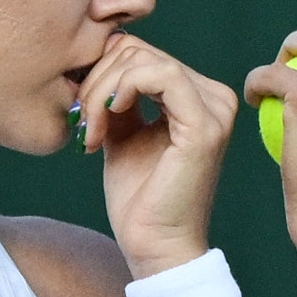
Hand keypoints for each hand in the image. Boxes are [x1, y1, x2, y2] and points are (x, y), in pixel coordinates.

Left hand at [77, 33, 237, 278]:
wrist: (154, 247)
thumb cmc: (139, 199)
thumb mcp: (122, 133)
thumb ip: (117, 96)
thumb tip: (98, 56)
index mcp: (199, 97)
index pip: (141, 52)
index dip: (100, 72)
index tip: (80, 112)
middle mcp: (215, 97)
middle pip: (139, 50)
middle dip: (97, 81)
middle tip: (81, 122)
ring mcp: (214, 110)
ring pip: (143, 59)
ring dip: (102, 90)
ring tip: (90, 130)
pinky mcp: (205, 125)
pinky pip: (160, 75)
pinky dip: (121, 89)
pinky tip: (107, 117)